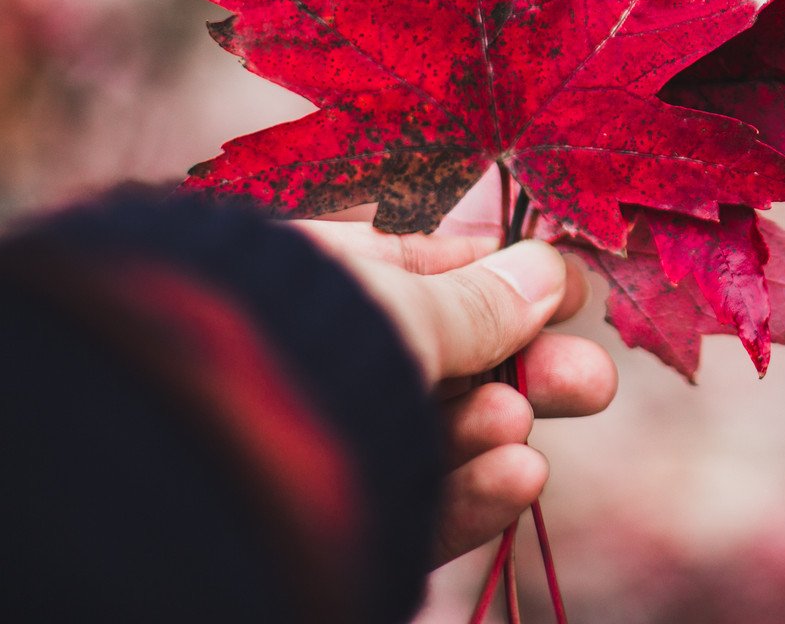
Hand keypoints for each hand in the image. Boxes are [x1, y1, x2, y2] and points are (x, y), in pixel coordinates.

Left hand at [297, 212, 616, 565]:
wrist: (192, 464)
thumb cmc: (299, 344)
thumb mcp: (400, 306)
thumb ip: (478, 301)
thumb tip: (548, 269)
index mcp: (321, 275)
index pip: (429, 268)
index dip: (508, 278)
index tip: (575, 292)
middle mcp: (323, 352)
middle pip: (448, 359)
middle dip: (526, 369)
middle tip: (593, 382)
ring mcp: (330, 437)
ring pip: (436, 433)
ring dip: (493, 428)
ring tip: (521, 427)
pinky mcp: (337, 517)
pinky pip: (415, 502)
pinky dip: (471, 492)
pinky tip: (518, 477)